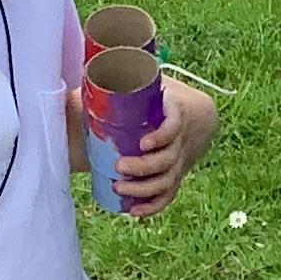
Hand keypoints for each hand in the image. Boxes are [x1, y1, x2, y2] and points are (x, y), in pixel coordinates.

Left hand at [116, 78, 218, 215]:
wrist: (190, 113)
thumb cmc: (159, 95)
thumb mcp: (147, 82)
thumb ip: (123, 76)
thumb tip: (90, 68)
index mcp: (175, 112)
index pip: (175, 126)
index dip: (162, 136)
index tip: (142, 143)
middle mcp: (180, 140)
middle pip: (168, 159)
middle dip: (144, 167)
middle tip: (119, 166)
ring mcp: (179, 160)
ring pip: (167, 180)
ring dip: (144, 188)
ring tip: (118, 187)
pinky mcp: (174, 175)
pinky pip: (168, 195)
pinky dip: (153, 205)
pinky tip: (134, 211)